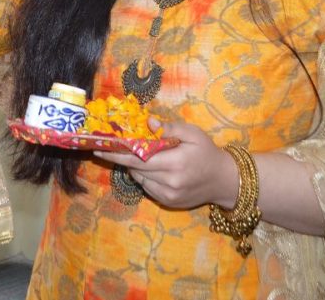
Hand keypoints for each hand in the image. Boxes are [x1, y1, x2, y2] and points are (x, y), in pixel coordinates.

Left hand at [94, 118, 238, 209]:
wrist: (224, 180)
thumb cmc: (208, 152)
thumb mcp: (193, 133)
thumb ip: (169, 128)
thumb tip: (148, 121)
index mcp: (175, 162)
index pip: (138, 158)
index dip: (117, 153)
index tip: (99, 148)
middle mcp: (169, 181)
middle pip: (135, 169)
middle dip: (121, 159)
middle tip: (107, 149)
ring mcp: (168, 195)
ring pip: (140, 180)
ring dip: (135, 168)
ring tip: (140, 156)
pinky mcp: (168, 203)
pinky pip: (148, 188)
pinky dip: (145, 178)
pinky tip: (153, 169)